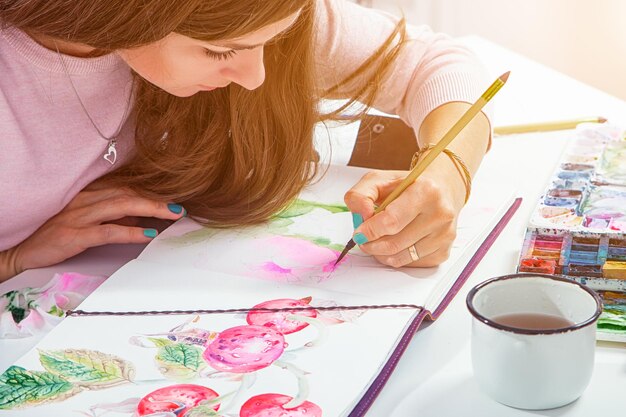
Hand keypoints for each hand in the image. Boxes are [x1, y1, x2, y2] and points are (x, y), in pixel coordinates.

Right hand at [7, 187, 185, 276]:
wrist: (23, 250)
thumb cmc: (57, 235)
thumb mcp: (89, 221)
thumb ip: (114, 217)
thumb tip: (143, 219)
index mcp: (89, 195)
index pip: (126, 187)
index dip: (152, 191)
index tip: (174, 196)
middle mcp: (85, 200)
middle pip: (128, 193)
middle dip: (157, 199)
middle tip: (181, 206)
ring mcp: (79, 216)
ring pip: (121, 206)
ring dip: (151, 209)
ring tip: (172, 215)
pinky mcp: (74, 234)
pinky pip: (108, 231)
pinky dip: (131, 232)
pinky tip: (148, 234)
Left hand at [344, 156, 466, 267]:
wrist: (442, 189)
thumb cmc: (410, 185)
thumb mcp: (379, 179)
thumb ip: (360, 195)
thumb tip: (360, 216)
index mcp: (426, 191)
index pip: (392, 221)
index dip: (370, 231)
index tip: (359, 233)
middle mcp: (440, 213)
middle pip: (394, 243)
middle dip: (372, 244)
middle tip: (364, 239)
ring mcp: (444, 235)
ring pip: (401, 257)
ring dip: (381, 253)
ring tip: (377, 241)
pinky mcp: (444, 251)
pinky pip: (410, 264)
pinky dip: (396, 258)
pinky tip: (395, 244)